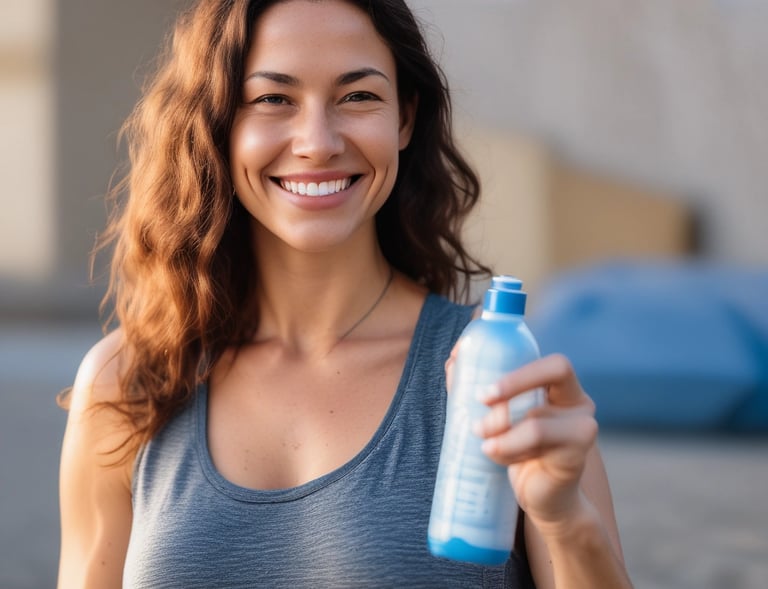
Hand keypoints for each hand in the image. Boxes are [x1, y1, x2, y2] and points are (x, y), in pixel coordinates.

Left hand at [473, 354, 598, 535]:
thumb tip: (453, 360)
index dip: (520, 369)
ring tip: (484, 441)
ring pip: (535, 418)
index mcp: (561, 389)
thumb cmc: (517, 453)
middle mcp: (578, 404)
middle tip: (481, 400)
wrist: (543, 500)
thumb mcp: (498, 419)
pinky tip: (494, 453)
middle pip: (559, 369)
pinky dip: (507, 447)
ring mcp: (582, 428)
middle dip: (514, 382)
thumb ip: (481, 390)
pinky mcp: (576, 455)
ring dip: (500, 428)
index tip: (484, 388)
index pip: (552, 363)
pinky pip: (537, 441)